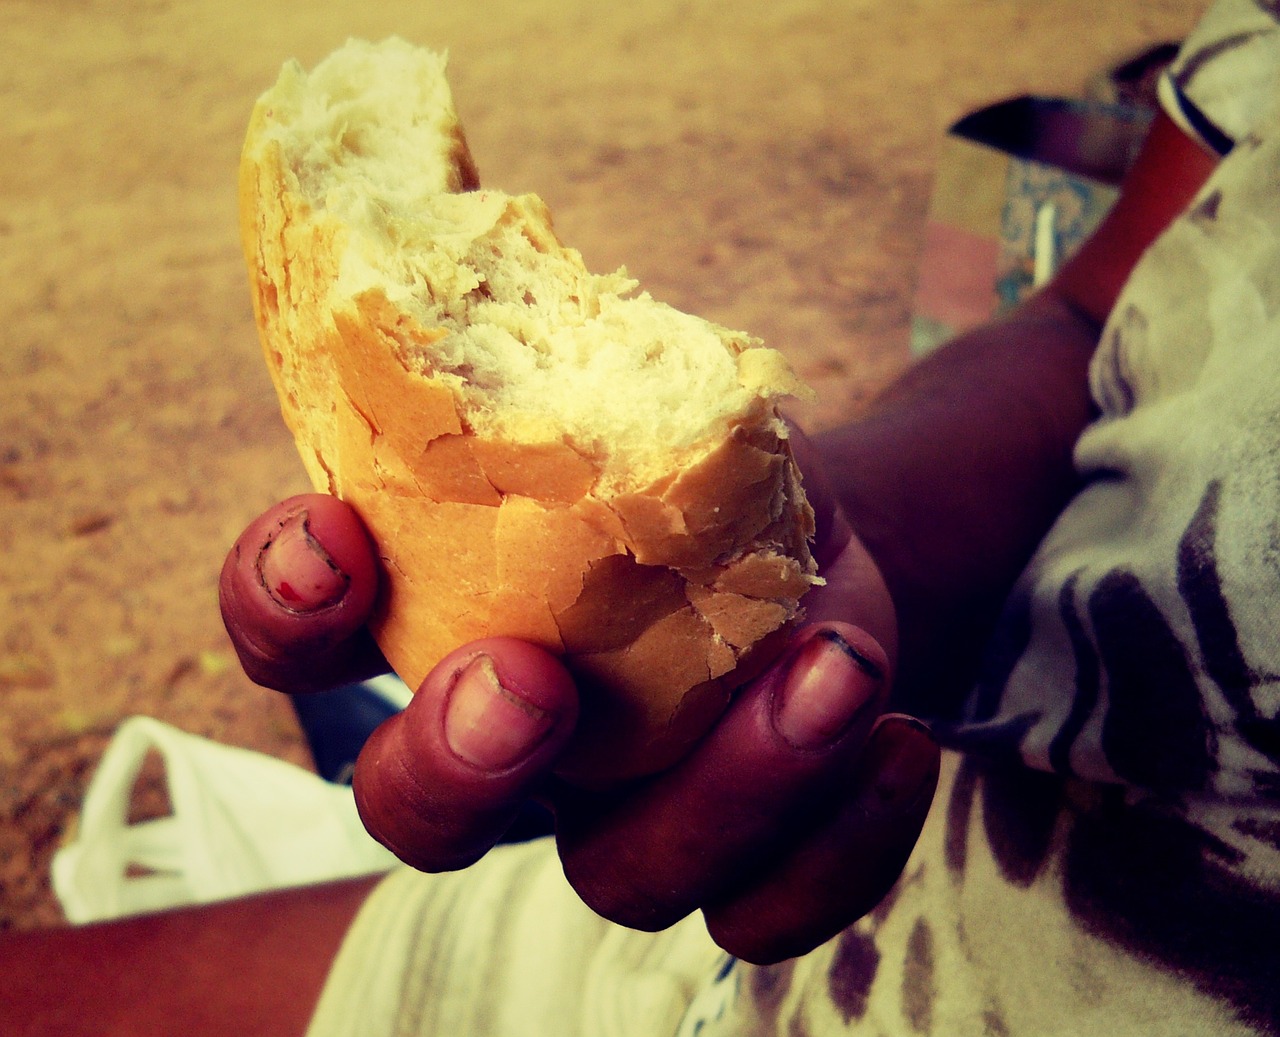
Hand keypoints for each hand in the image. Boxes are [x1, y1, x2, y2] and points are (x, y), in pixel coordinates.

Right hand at [220, 450, 938, 964]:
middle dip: (451, 763)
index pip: (307, 638)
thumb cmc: (704, 472)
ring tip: (828, 673)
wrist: (816, 555)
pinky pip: (764, 910)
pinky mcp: (730, 866)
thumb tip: (609, 348)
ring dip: (721, 790)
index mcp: (445, 618)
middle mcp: (507, 746)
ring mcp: (616, 820)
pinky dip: (837, 839)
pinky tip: (892, 730)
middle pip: (417, 816)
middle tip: (528, 687)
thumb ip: (619, 392)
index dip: (280, 603)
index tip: (330, 537)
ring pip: (617, 878)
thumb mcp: (663, 404)